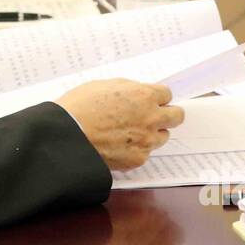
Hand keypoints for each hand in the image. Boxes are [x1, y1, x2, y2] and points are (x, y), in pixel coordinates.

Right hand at [55, 79, 183, 169]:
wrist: (67, 136)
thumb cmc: (80, 107)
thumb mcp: (104, 85)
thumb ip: (127, 89)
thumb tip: (136, 93)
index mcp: (144, 96)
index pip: (167, 94)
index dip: (156, 97)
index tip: (150, 100)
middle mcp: (151, 118)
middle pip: (177, 116)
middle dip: (167, 115)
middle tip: (152, 116)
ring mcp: (146, 140)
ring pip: (162, 136)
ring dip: (152, 133)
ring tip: (130, 132)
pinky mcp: (137, 159)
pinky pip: (145, 153)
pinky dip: (136, 149)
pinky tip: (119, 145)